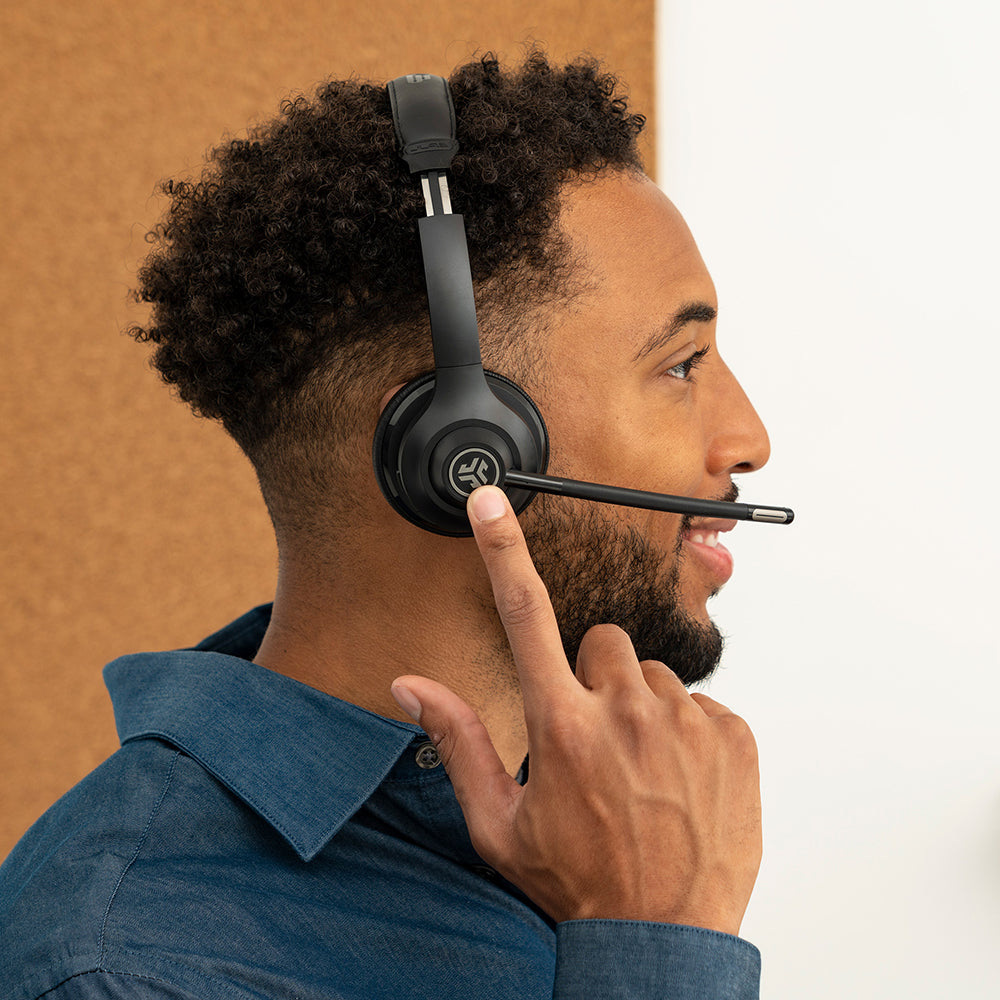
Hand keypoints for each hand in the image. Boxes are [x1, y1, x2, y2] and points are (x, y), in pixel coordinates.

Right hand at [391, 485, 761, 934]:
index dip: (502, 550)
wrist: (663, 939)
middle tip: (594, 737)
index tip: (490, 503)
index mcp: (560, 725)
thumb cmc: (575, 882)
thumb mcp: (498, 823)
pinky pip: (702, 704)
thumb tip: (411, 686)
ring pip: (655, 674)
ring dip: (642, 707)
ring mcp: (685, 721)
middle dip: (594, 676)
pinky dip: (688, 732)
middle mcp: (624, 710)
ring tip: (639, 770)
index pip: (524, 615)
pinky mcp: (733, 735)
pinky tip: (678, 780)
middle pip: (603, 642)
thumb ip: (457, 741)